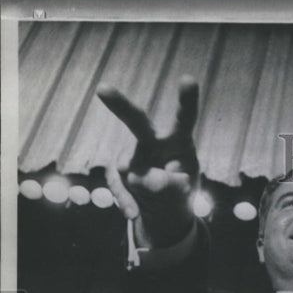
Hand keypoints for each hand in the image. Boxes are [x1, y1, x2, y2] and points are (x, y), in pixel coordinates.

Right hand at [97, 76, 199, 247]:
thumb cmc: (180, 191)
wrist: (164, 208)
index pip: (184, 119)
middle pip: (137, 121)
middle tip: (103, 89)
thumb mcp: (184, 193)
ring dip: (143, 188)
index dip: (187, 101)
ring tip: (157, 199)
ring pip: (129, 167)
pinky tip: (133, 213)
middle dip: (120, 105)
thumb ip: (173, 188)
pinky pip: (118, 184)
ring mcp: (132, 155)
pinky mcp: (119, 172)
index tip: (188, 79)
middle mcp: (152, 141)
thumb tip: (152, 180)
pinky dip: (125, 201)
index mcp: (178, 140)